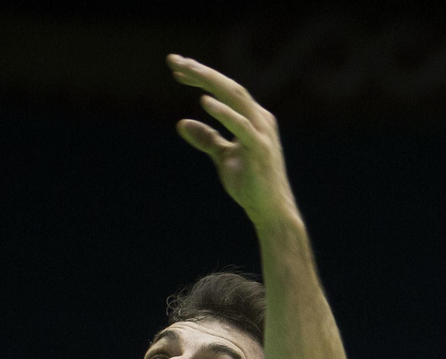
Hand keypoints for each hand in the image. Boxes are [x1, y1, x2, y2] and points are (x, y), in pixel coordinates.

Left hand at [169, 55, 297, 227]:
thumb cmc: (251, 184)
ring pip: (236, 98)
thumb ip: (207, 139)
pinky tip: (205, 102)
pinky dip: (224, 113)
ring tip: (186, 71)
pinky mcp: (260, 150)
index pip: (225, 90)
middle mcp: (260, 120)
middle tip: (173, 60)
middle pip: (228, 86)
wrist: (271, 212)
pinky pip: (241, 126)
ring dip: (209, 82)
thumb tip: (182, 124)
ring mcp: (262, 133)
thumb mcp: (223, 158)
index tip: (176, 68)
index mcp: (253, 119)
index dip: (201, 76)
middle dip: (201, 71)